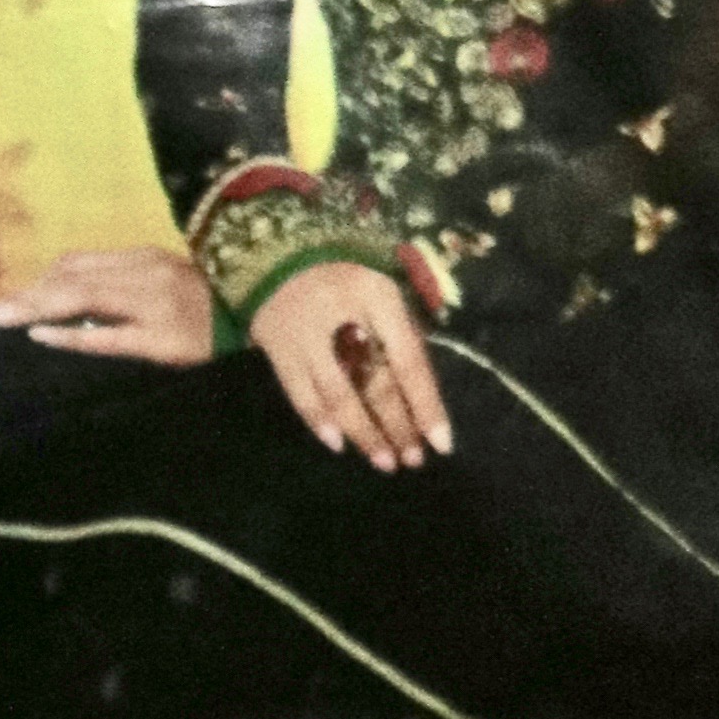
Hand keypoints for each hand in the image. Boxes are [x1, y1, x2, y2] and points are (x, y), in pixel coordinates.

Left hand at [0, 244, 210, 365]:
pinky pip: (111, 335)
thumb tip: (72, 310)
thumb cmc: (219, 316)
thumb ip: (127, 294)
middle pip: (69, 279)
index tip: (2, 305)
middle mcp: (146, 274)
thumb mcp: (170, 292)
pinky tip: (41, 339)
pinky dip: (73, 335)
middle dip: (22, 297)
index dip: (36, 284)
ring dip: (33, 309)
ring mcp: (156, 305)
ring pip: (82, 298)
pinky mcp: (166, 339)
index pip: (76, 267)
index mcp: (144, 261)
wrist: (274, 324)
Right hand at [249, 259, 454, 470]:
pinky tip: (338, 444)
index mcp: (379, 297)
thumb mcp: (381, 294)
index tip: (441, 443)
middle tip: (412, 460)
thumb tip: (419, 396)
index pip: (409, 361)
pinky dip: (319, 421)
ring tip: (384, 462)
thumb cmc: (344, 282)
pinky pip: (300, 394)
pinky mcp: (278, 348)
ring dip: (363, 433)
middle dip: (397, 425)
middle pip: (376, 382)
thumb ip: (400, 336)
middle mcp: (344, 315)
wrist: (277, 256)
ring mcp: (307, 334)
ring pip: (339, 395)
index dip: (426, 405)